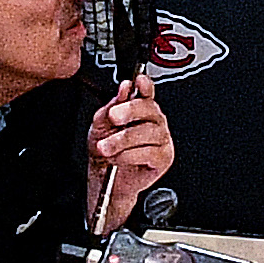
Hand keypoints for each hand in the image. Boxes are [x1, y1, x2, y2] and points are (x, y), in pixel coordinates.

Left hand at [89, 75, 176, 228]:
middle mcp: (154, 122)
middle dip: (130, 111)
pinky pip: (150, 153)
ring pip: (148, 132)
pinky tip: (118, 158)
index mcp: (140, 110)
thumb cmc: (105, 152)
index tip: (137, 81)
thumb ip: (110, 108)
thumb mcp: (99, 126)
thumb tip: (123, 90)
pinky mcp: (163, 158)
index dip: (145, 85)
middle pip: (149, 108)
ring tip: (106, 148)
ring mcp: (161, 139)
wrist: (105, 181)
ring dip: (123, 140)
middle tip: (114, 117)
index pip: (146, 92)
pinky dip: (130, 155)